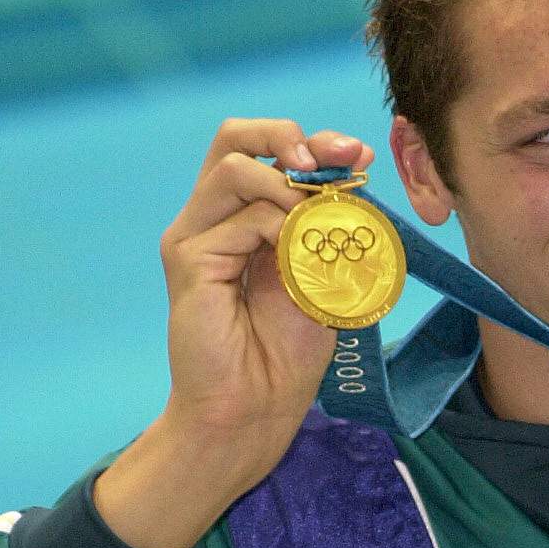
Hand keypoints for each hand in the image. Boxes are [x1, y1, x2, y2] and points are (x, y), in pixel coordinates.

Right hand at [94, 120, 375, 547]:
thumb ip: (331, 224)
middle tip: (328, 164)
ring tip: (317, 221)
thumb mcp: (322, 276)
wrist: (254, 408)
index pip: (267, 151)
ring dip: (288, 185)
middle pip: (235, 138)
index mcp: (242, 218)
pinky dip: (280, 228)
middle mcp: (213, 219)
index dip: (314, 145)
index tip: (360, 155)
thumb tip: (360, 164)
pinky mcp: (188, 258)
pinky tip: (299, 258)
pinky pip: (240, 218)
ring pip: (236, 167)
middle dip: (289, 138)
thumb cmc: (287, 354)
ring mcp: (195, 236)